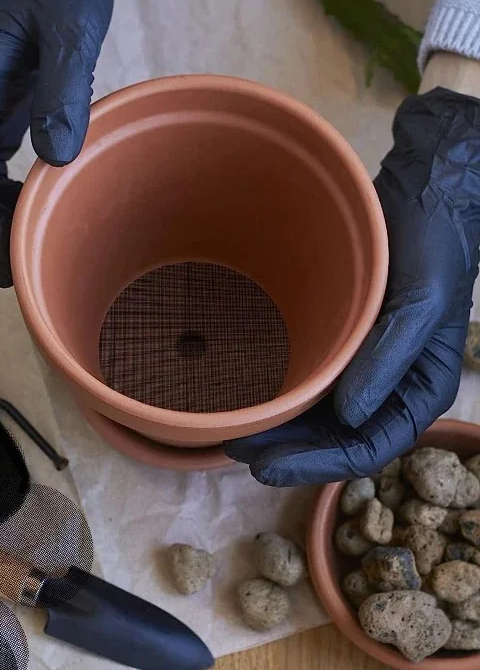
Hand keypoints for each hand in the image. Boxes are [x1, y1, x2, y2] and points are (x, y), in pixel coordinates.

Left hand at [225, 88, 479, 485]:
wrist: (418, 202)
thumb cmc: (431, 250)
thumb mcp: (420, 303)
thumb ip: (389, 360)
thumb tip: (350, 416)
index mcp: (418, 391)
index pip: (369, 448)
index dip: (318, 465)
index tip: (268, 467)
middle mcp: (389, 388)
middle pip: (337, 440)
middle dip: (290, 452)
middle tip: (238, 452)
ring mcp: (363, 368)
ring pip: (320, 417)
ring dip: (282, 430)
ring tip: (236, 435)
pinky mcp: (342, 343)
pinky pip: (312, 382)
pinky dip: (285, 397)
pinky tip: (255, 398)